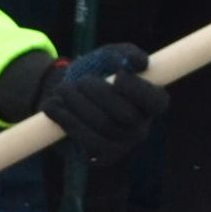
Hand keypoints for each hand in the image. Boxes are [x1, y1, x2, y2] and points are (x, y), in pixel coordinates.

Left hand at [0, 41, 163, 165]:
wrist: (66, 94)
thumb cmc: (96, 72)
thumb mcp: (110, 56)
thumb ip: (125, 54)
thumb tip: (139, 63)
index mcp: (151, 103)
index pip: (156, 102)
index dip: (138, 89)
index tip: (118, 76)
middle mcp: (141, 128)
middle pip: (125, 114)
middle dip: (99, 93)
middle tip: (80, 81)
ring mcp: (121, 146)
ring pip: (102, 126)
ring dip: (78, 104)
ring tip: (63, 89)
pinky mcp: (99, 157)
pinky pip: (85, 140)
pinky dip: (67, 120)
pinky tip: (54, 106)